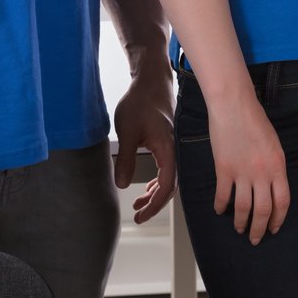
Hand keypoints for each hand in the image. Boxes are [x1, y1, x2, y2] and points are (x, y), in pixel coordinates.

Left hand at [109, 69, 177, 223]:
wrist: (151, 81)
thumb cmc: (140, 102)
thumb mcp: (127, 131)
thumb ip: (127, 159)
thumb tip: (123, 185)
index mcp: (168, 149)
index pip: (167, 186)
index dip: (155, 204)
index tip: (141, 216)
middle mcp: (174, 150)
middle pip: (170, 186)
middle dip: (155, 203)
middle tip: (138, 216)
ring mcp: (171, 147)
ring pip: (168, 178)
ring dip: (155, 193)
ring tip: (138, 204)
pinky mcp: (166, 142)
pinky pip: (166, 168)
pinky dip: (157, 181)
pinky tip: (146, 186)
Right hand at [205, 89, 289, 243]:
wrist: (234, 106)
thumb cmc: (256, 122)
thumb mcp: (274, 145)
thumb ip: (275, 167)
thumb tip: (272, 188)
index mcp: (278, 167)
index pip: (282, 202)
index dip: (278, 219)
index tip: (274, 228)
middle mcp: (262, 173)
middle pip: (263, 210)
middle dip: (259, 228)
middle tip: (256, 239)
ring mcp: (242, 172)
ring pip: (243, 207)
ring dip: (241, 222)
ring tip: (239, 229)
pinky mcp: (224, 169)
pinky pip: (223, 195)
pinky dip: (221, 206)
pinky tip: (220, 211)